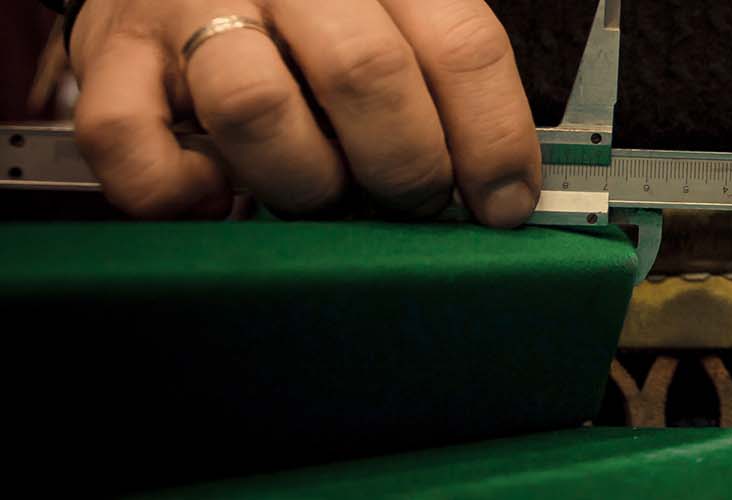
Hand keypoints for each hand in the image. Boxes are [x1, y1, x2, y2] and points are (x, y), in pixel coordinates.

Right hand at [69, 0, 539, 225]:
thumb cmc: (314, 13)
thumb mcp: (393, 16)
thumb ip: (439, 81)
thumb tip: (500, 189)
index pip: (462, 45)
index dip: (494, 139)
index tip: (503, 204)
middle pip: (365, 73)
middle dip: (405, 166)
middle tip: (412, 199)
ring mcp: (189, 8)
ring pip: (255, 107)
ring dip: (304, 180)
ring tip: (319, 191)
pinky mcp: (110, 56)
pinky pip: (130, 141)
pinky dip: (179, 190)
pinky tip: (215, 193)